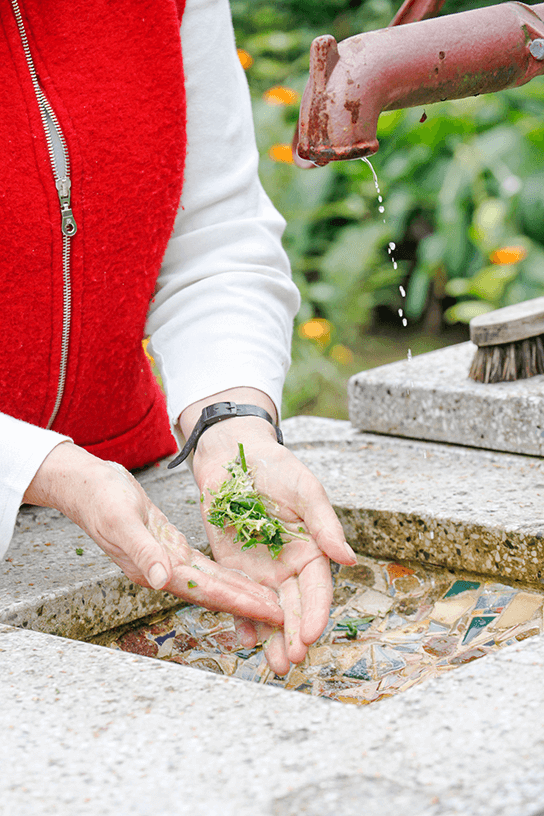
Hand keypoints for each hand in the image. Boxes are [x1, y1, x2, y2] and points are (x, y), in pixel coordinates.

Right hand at [23, 442, 283, 625]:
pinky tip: (244, 580)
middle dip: (249, 604)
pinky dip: (225, 576)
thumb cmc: (101, 500)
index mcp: (155, 568)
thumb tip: (163, 580)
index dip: (238, 601)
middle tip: (283, 615)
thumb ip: (143, 551)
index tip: (267, 611)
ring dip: (241, 594)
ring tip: (271, 603)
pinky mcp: (170, 547)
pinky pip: (204, 568)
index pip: (206, 589)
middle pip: (215, 592)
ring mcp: (167, 561)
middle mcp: (164, 571)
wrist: (87, 487)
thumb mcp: (121, 520)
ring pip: (212, 583)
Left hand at [189, 411, 356, 675]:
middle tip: (290, 660)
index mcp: (311, 549)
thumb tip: (350, 559)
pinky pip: (237, 596)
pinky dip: (240, 618)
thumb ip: (325, 525)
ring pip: (267, 610)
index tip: (312, 633)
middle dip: (293, 636)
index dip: (316, 612)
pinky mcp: (231, 565)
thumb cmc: (277, 467)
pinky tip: (243, 638)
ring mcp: (259, 568)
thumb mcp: (305, 491)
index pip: (317, 588)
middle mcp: (287, 565)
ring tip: (273, 664)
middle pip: (294, 608)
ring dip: (270, 637)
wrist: (234, 453)